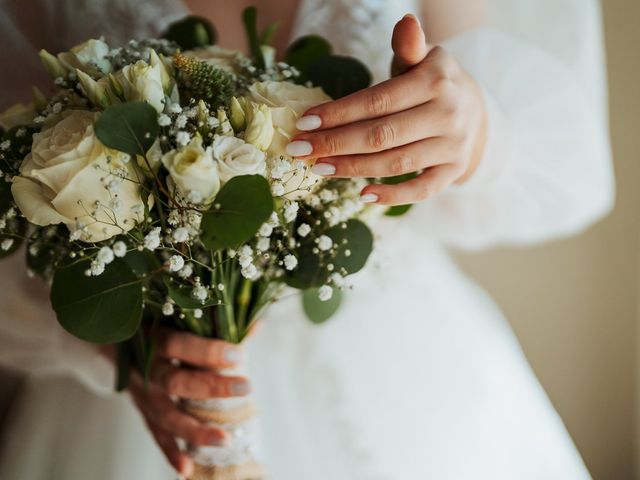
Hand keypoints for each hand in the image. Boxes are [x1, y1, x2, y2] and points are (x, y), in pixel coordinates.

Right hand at [128, 329, 248, 476]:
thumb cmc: (158, 326)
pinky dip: (171, 452)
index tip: (240, 355)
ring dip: (195, 430)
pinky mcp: (142, 411)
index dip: (207, 351)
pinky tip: (187, 469)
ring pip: (165, 415)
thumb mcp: (178, 320)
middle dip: (211, 386)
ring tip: (225, 440)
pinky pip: (156, 434)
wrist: (115, 341)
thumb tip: (256, 325)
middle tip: (247, 386)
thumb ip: (216, 324)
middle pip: (174, 381)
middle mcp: (144, 367)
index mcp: (152, 337)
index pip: (177, 344)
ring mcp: (141, 393)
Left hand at [287, 14, 487, 205]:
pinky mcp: (454, 171)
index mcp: (434, 82)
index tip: (304, 122)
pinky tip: (363, 195)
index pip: (377, 101)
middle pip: (381, 135)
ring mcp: (452, 146)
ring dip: (353, 169)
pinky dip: (393, 196)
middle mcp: (447, 115)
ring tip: (319, 169)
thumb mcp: (423, 60)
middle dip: (335, 144)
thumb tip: (405, 23)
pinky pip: (422, 190)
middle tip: (299, 151)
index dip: (338, 113)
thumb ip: (408, 48)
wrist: (476, 111)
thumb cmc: (434, 83)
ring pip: (396, 163)